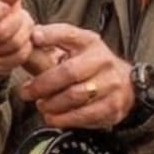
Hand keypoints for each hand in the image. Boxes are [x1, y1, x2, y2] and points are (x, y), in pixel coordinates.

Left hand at [19, 22, 133, 130]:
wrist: (127, 85)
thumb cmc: (90, 66)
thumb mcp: (76, 49)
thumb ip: (52, 44)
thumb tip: (30, 38)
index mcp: (90, 43)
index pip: (70, 34)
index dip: (51, 35)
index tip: (34, 39)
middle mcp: (103, 60)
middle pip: (69, 72)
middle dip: (43, 84)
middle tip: (26, 92)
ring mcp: (111, 84)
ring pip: (75, 96)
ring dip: (51, 104)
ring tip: (41, 105)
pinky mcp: (112, 107)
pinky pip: (84, 116)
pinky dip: (63, 119)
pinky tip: (52, 118)